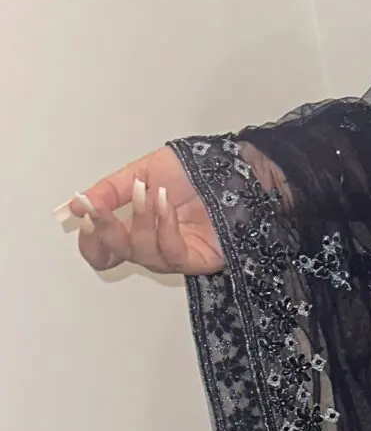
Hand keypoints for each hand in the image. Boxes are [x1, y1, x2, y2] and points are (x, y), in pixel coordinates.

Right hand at [61, 147, 224, 274]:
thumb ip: (110, 191)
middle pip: (119, 254)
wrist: (235, 170)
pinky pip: (172, 253)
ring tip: (146, 193)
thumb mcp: (143, 172)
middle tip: (97, 208)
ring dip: (139, 221)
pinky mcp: (196, 259)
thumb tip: (76, 206)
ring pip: (143, 253)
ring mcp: (174, 254)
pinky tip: (165, 204)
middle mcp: (152, 245)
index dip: (91, 240)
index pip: (105, 249)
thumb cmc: (194, 172)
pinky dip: (164, 227)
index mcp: (136, 226)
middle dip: (106, 230)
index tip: (84, 217)